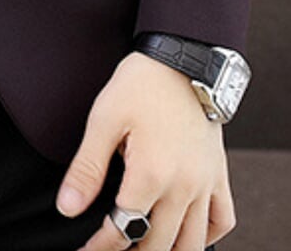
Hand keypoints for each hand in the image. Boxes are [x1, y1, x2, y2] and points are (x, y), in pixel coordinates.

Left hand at [57, 52, 235, 249]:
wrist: (184, 59)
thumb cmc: (141, 84)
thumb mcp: (104, 120)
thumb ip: (87, 169)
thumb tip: (67, 209)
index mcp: (152, 174)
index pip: (124, 230)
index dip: (101, 247)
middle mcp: (184, 186)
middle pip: (158, 244)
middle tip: (111, 249)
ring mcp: (205, 183)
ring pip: (193, 244)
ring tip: (143, 250)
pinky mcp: (219, 174)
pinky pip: (223, 221)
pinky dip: (206, 237)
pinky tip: (186, 235)